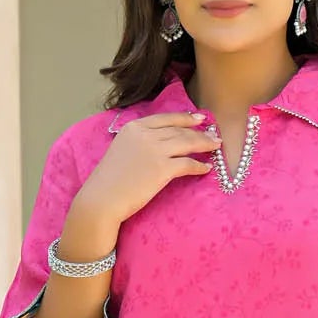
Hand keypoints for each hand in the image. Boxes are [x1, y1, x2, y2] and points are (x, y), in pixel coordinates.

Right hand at [76, 111, 221, 226]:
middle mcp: (145, 134)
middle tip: (214, 135)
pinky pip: (187, 164)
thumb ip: (138, 141)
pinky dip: (199, 166)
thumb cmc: (108, 180)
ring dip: (204, 144)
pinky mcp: (162, 169)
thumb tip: (157, 143)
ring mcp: (155, 151)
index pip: (166, 119)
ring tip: (216, 147)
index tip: (199, 119)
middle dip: (199, 132)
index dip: (185, 118)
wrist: (102, 198)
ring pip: (187, 143)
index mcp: (134, 127)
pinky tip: (206, 169)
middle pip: (179, 130)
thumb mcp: (121, 149)